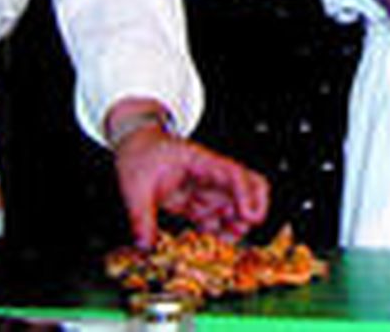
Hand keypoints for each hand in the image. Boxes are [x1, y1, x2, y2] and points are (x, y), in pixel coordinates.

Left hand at [112, 121, 269, 248]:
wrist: (135, 145)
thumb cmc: (140, 153)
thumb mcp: (135, 186)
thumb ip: (140, 217)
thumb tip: (144, 244)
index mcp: (200, 162)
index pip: (233, 174)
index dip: (246, 194)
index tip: (248, 215)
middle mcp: (209, 175)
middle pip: (247, 186)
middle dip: (254, 207)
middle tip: (247, 227)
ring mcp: (204, 189)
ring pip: (234, 206)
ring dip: (237, 223)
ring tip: (228, 242)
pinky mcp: (196, 202)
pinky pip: (216, 218)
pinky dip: (220, 231)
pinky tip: (215, 244)